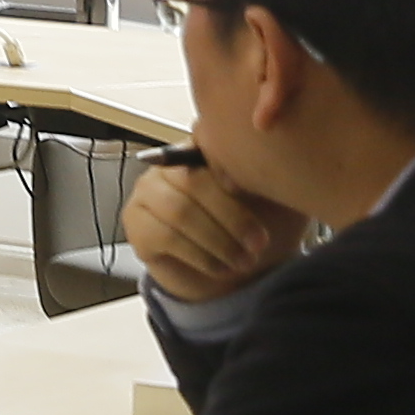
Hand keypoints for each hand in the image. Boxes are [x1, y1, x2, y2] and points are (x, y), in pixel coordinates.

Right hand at [127, 161, 298, 305]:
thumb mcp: (277, 196)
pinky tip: (221, 267)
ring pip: (179, 212)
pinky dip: (200, 256)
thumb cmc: (261, 226)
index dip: (232, 171)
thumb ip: (274, 170)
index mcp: (200, 148)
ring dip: (217, 240)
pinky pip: (166, 237)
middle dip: (230, 216)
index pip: (206, 144)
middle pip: (192, 181)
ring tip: (244, 260)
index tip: (259, 196)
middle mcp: (166, 166)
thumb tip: (271, 155)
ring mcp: (146, 195)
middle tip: (259, 242)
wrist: (239, 270)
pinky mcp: (137, 227)